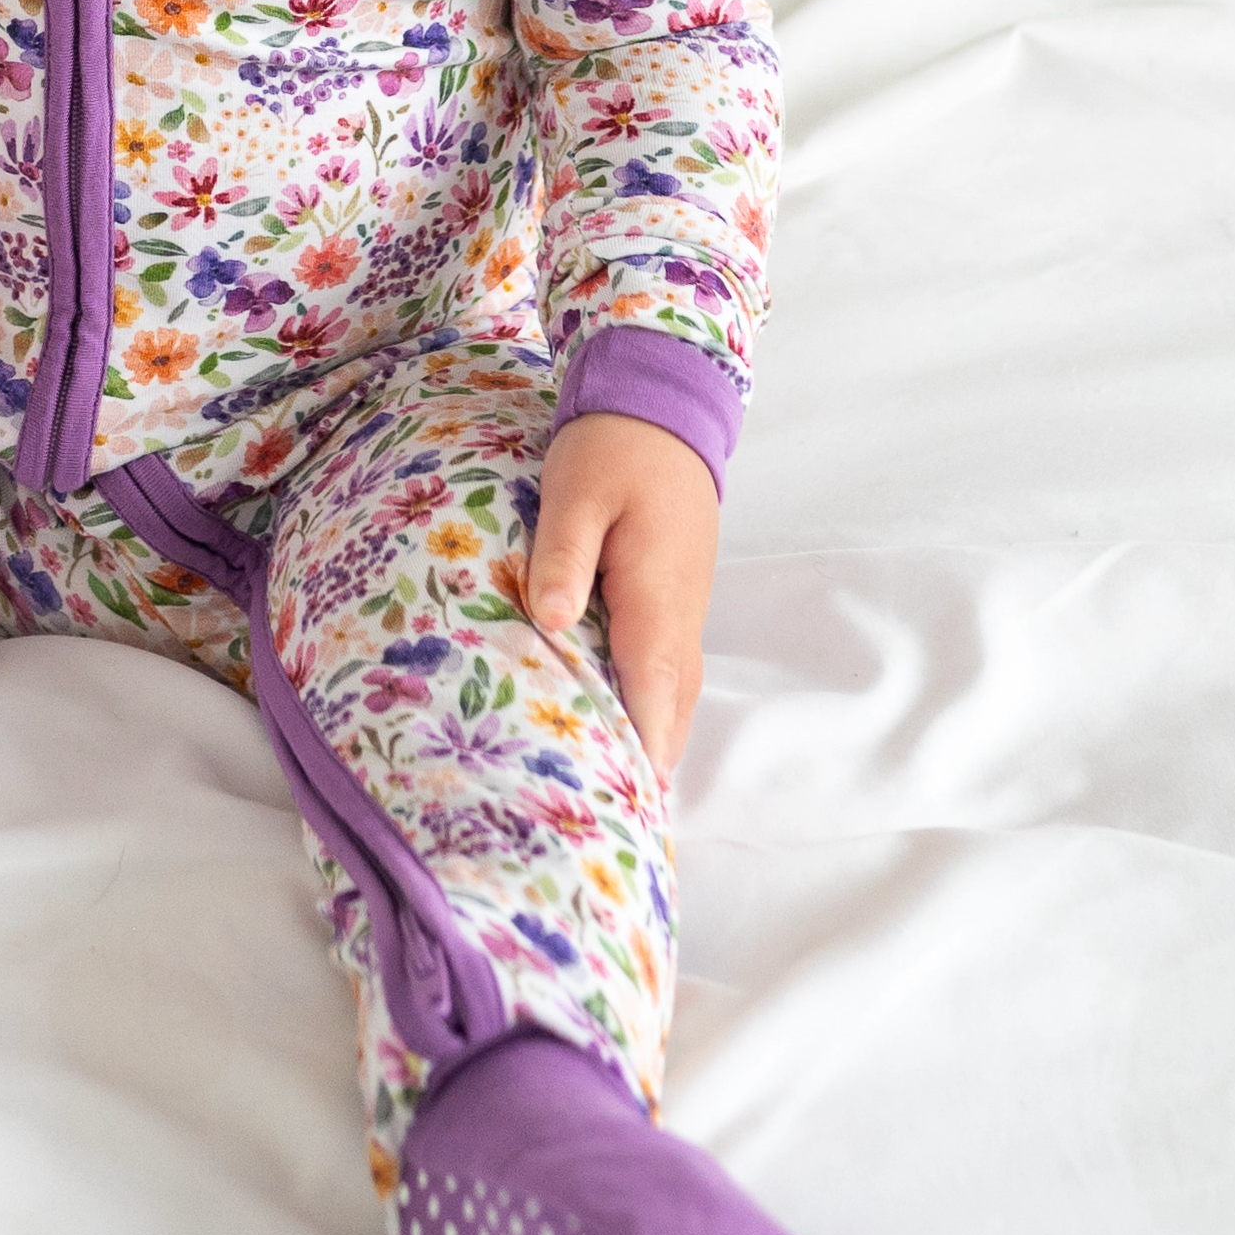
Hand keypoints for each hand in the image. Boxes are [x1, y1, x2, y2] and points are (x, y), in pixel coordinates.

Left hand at [525, 412, 720, 776]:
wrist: (663, 408)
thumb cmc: (615, 448)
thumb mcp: (577, 492)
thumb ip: (565, 556)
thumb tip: (553, 621)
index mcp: (657, 598)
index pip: (651, 694)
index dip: (641, 754)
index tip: (626, 810)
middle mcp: (679, 617)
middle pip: (669, 710)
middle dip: (647, 768)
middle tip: (615, 827)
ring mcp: (681, 611)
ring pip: (672, 694)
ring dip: (653, 742)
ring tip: (623, 801)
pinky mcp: (670, 600)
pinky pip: (665, 670)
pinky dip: (652, 708)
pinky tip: (627, 731)